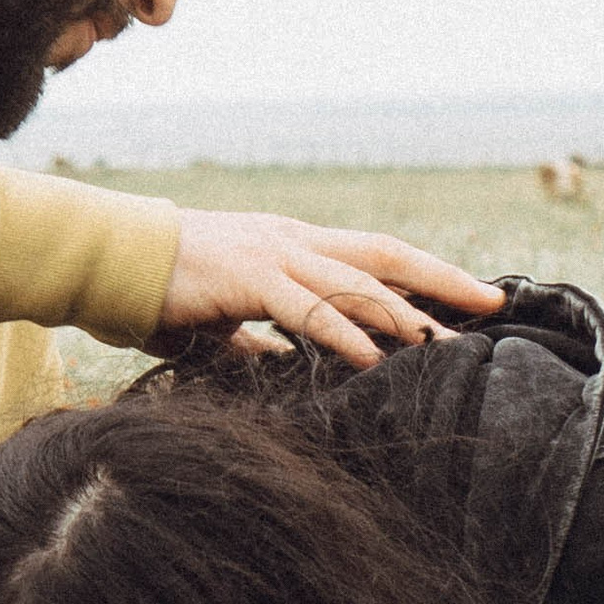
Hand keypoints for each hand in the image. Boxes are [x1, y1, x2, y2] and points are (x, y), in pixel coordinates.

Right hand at [155, 213, 502, 366]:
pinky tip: (374, 359)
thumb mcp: (224, 316)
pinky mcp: (249, 278)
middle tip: (491, 304)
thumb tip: (280, 363)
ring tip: (446, 342)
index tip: (469, 297)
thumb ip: (257, 337)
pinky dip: (346, 335)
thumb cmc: (164, 291)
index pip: (374, 256)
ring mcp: (274, 254)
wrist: (112, 261)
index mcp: (292, 245)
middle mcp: (293, 241)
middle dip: (442, 279)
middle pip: (386, 256)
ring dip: (405, 314)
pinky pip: (309, 308)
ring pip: (357, 281)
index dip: (426, 275)